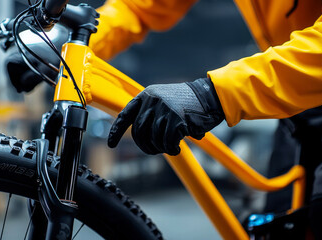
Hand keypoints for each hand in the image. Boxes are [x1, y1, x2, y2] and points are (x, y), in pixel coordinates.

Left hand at [108, 78, 224, 155]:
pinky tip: (177, 148)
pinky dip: (171, 149)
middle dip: (145, 146)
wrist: (210, 96)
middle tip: (155, 151)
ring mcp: (164, 109)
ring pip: (153, 139)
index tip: (111, 144)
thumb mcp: (164, 100)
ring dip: (161, 148)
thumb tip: (139, 135)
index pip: (125, 115)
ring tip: (170, 147)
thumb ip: (149, 112)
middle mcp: (152, 100)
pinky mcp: (177, 119)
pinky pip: (167, 142)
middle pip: (138, 132)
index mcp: (146, 95)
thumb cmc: (186, 103)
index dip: (116, 131)